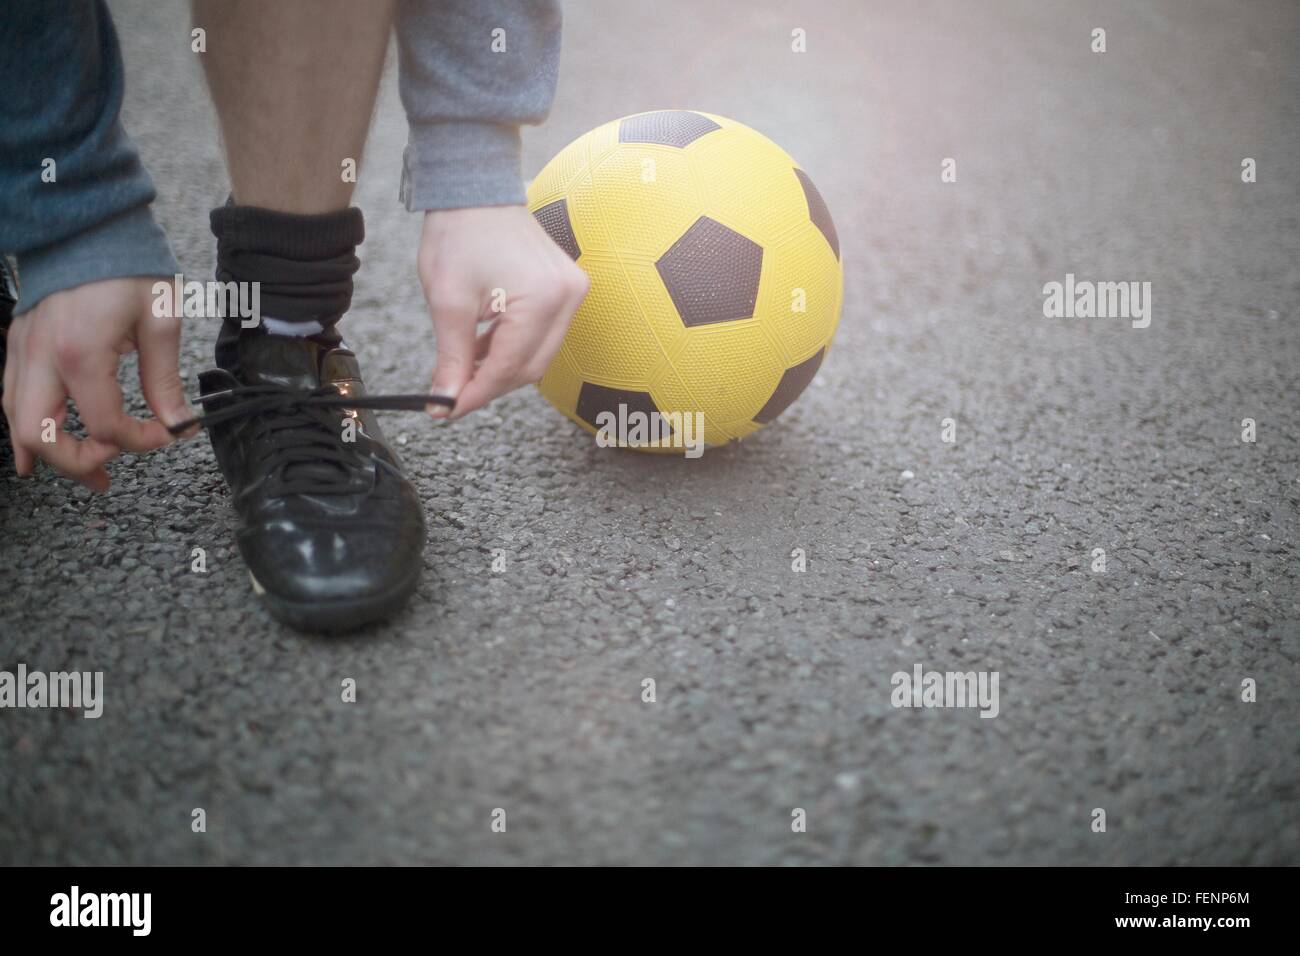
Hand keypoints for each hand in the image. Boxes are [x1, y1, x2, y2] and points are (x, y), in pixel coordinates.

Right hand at [2, 277, 193, 491]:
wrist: (87, 224)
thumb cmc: (126, 265)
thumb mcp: (160, 320)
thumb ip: (165, 379)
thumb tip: (179, 422)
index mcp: (81, 354)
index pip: (106, 424)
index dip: (139, 441)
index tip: (166, 434)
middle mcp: (41, 357)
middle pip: (38, 434)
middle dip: (74, 464)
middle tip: (108, 475)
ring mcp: (21, 350)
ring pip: (16, 419)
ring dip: (48, 450)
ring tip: (86, 467)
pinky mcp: (17, 343)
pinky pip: (11, 395)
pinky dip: (28, 424)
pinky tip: (44, 442)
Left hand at [417, 205, 588, 419]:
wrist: (476, 188)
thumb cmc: (460, 234)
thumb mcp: (448, 300)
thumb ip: (452, 357)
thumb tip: (445, 402)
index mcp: (542, 298)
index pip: (510, 366)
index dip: (476, 394)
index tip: (446, 411)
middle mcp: (567, 297)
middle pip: (530, 367)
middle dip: (490, 385)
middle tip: (451, 395)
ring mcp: (572, 292)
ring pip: (538, 355)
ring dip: (501, 366)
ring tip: (462, 364)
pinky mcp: (567, 289)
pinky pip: (542, 335)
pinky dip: (511, 347)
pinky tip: (481, 345)